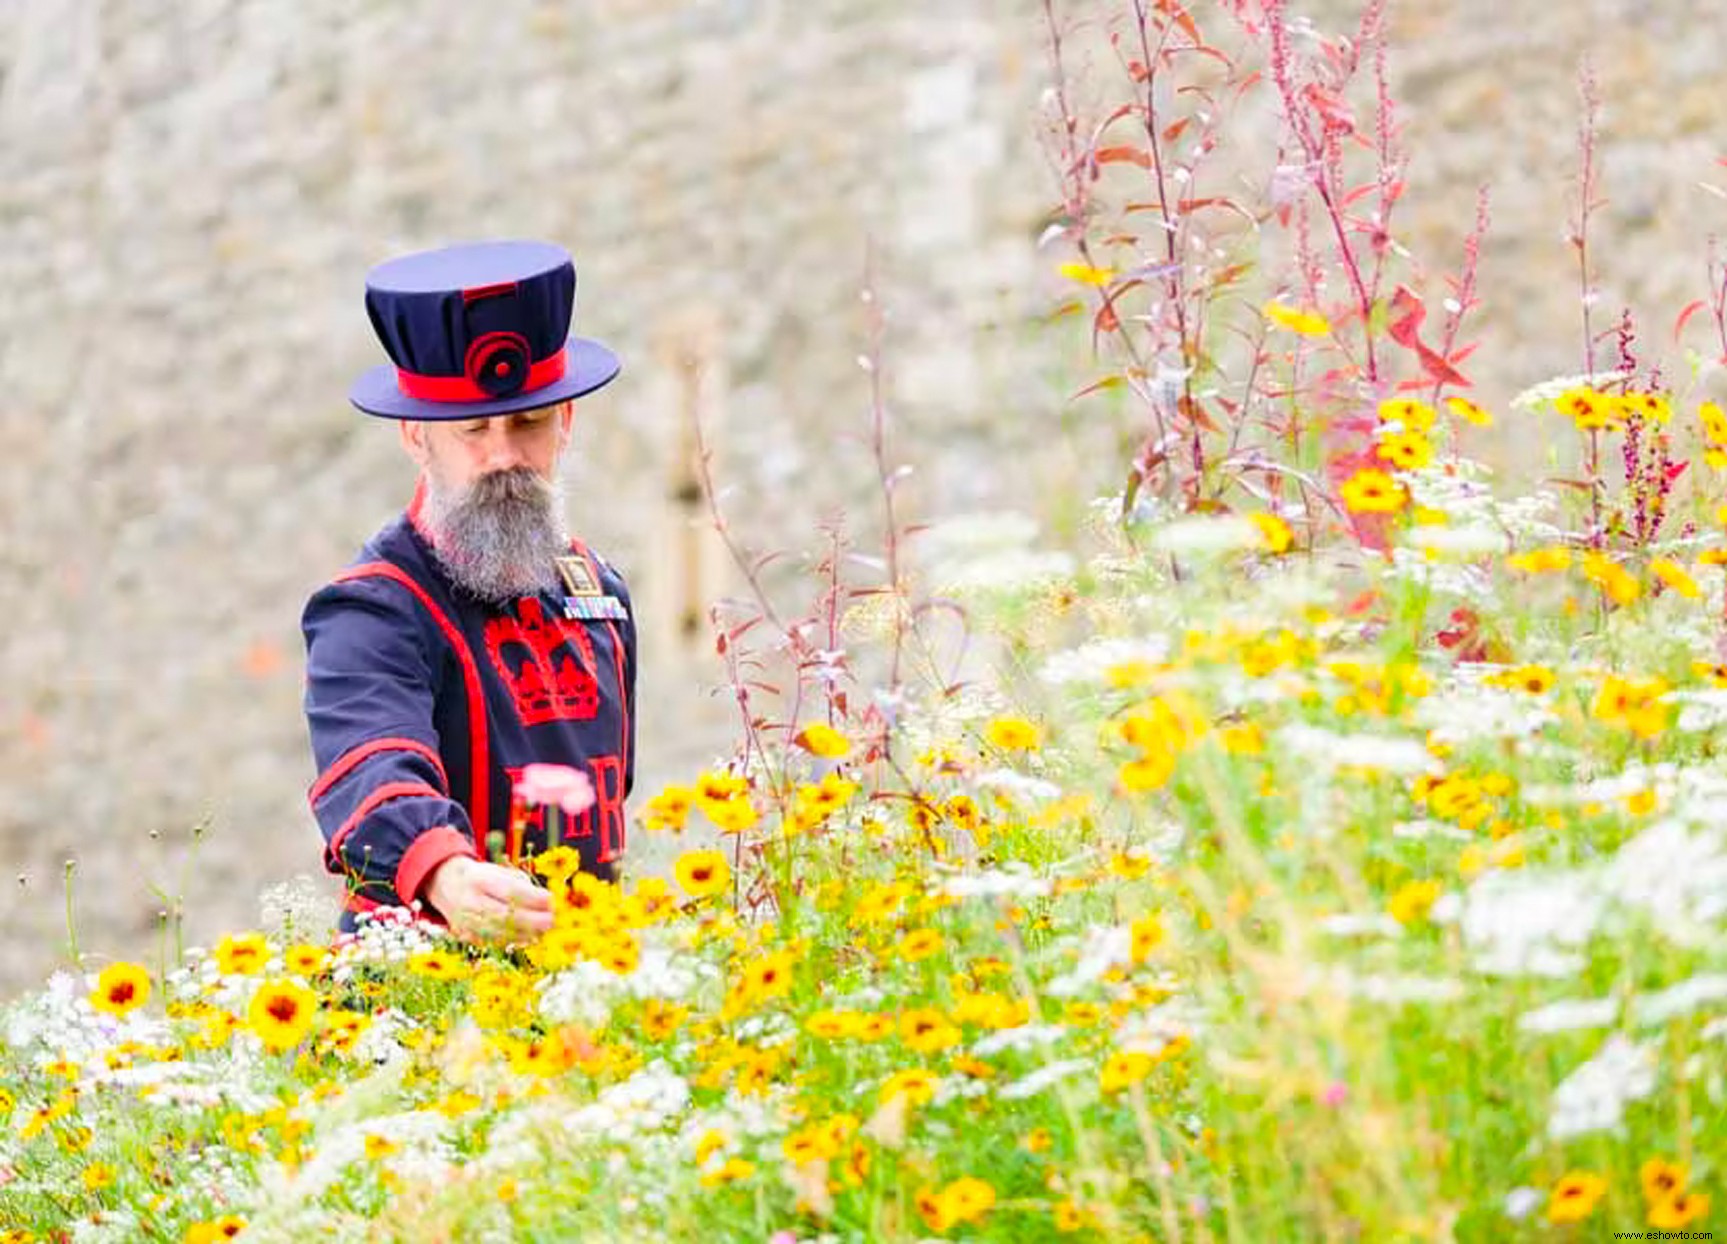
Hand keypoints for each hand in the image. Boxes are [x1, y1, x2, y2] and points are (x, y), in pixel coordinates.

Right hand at [421, 855, 552, 944]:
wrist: (445, 886)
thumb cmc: (481, 877)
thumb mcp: (498, 871)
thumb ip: (521, 884)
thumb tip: (546, 901)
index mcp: (478, 881)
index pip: (508, 891)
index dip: (532, 898)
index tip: (552, 900)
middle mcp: (469, 903)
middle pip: (505, 915)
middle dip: (533, 920)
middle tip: (553, 920)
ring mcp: (466, 923)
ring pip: (501, 932)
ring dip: (527, 933)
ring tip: (547, 930)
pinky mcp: (467, 937)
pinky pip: (495, 941)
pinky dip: (516, 940)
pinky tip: (532, 937)